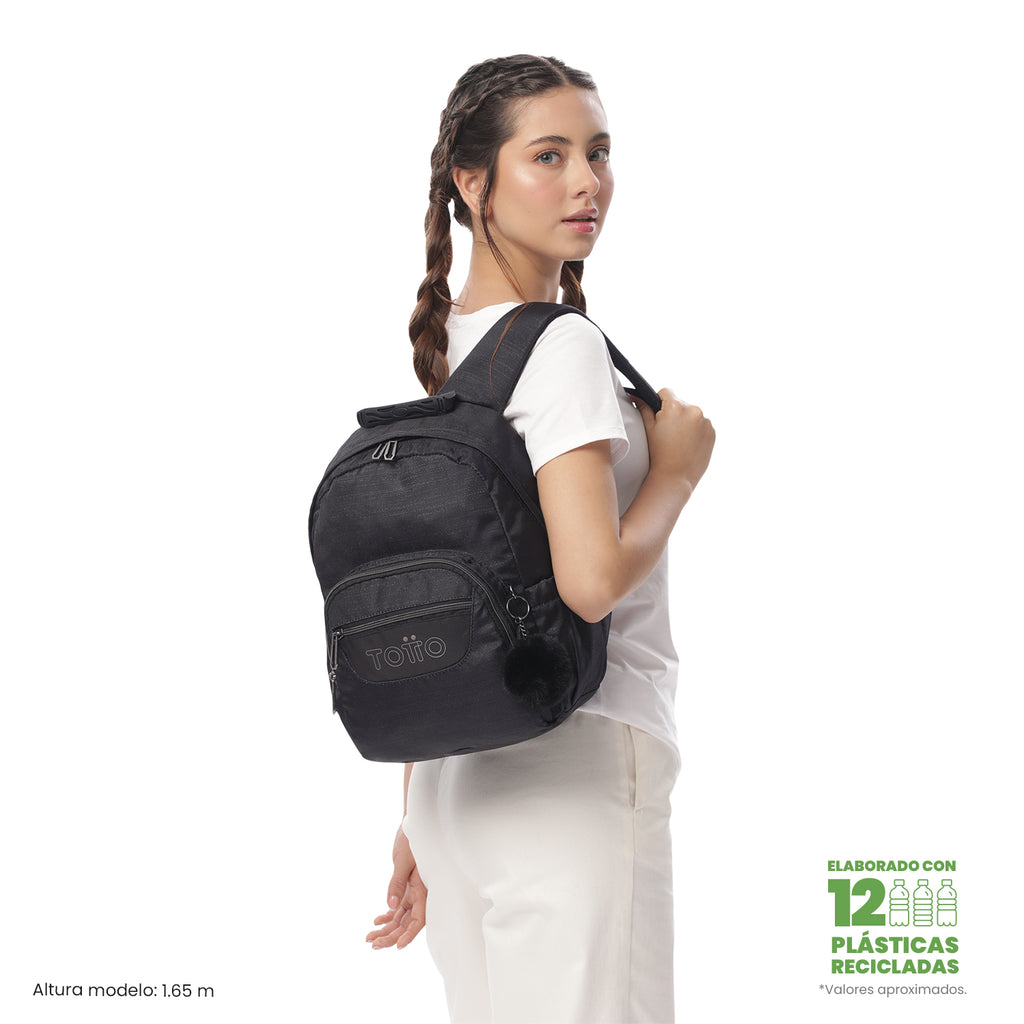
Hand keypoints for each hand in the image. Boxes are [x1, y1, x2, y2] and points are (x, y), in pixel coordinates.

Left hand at [365, 825, 426, 949]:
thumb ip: (397, 884)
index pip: (418, 919)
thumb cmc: (412, 841)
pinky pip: (398, 907)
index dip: (410, 934)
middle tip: (374, 944)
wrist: (413, 826)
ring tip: (370, 938)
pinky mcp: (406, 887)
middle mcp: (419, 893)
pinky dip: (388, 915)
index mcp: (423, 888)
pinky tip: (376, 922)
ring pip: (401, 917)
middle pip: (407, 922)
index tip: (398, 945)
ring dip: (387, 928)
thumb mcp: (402, 861)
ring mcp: (413, 891)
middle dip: (391, 936)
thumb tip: (391, 906)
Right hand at [633, 388, 714, 492]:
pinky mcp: (712, 432)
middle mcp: (693, 410)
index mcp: (675, 406)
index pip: (666, 392)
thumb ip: (643, 408)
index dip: (659, 402)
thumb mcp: (648, 429)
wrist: (674, 478)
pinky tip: (687, 444)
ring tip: (678, 440)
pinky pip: (702, 425)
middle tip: (667, 432)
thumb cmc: (658, 454)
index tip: (658, 414)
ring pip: (692, 414)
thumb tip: (637, 396)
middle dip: (674, 413)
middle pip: (680, 404)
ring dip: (686, 421)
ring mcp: (705, 421)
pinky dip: (696, 431)